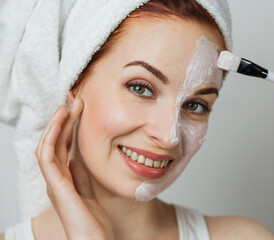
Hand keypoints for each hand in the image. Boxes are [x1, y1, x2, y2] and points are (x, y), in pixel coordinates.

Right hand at [35, 98, 113, 239]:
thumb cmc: (93, 222)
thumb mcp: (90, 191)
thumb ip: (82, 176)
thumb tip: (78, 158)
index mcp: (65, 178)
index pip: (63, 146)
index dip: (69, 127)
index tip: (79, 109)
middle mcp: (57, 178)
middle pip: (56, 143)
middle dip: (63, 120)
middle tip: (74, 100)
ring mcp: (55, 182)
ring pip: (48, 146)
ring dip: (55, 125)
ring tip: (66, 106)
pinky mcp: (57, 187)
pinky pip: (48, 158)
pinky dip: (51, 138)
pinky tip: (59, 123)